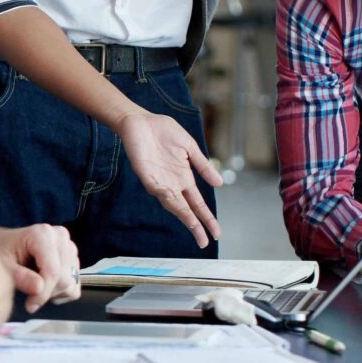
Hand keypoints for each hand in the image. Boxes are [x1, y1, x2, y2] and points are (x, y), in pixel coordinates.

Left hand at [0, 223, 80, 311]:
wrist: (4, 245)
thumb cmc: (1, 251)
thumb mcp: (3, 265)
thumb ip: (19, 277)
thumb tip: (38, 288)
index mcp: (43, 234)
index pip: (53, 271)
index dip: (43, 294)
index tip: (30, 305)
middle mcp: (60, 237)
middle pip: (64, 279)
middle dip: (46, 293)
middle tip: (29, 298)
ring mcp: (69, 247)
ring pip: (70, 283)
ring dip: (53, 293)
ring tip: (34, 286)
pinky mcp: (74, 259)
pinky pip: (75, 286)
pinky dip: (61, 292)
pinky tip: (45, 286)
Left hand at [114, 109, 224, 248]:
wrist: (141, 121)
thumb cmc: (164, 133)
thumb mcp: (190, 148)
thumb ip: (203, 166)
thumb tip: (219, 184)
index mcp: (183, 178)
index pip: (197, 204)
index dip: (206, 218)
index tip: (217, 233)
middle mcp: (171, 184)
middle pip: (185, 209)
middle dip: (195, 224)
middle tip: (205, 241)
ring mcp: (158, 180)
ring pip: (171, 203)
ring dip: (181, 214)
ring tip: (193, 226)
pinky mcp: (144, 173)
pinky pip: (154, 186)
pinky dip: (162, 193)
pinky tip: (171, 198)